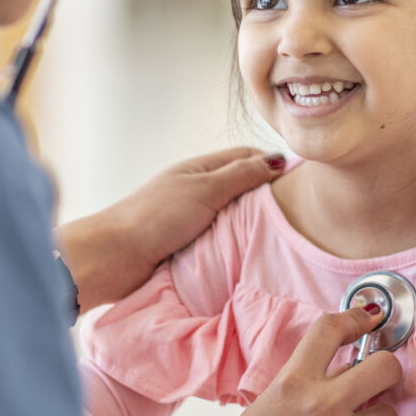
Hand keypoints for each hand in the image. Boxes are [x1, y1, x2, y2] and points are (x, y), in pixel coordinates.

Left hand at [55, 147, 284, 311]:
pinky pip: (220, 240)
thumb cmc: (155, 217)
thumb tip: (278, 159)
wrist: (114, 257)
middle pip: (241, 188)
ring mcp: (191, 218)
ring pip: (231, 216)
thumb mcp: (205, 190)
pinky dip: (235, 244)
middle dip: (265, 197)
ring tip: (279, 237)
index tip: (300, 181)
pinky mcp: (187, 245)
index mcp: (200, 169)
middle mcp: (196, 190)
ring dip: (250, 224)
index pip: (246, 157)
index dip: (272, 164)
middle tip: (297, 213)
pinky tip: (252, 255)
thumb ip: (241, 175)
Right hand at [199, 307, 402, 415]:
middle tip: (378, 376)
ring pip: (390, 414)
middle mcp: (321, 405)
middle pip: (385, 366)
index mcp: (293, 381)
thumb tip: (345, 367)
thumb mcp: (272, 399)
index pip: (331, 330)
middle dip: (386, 368)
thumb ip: (308, 379)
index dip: (354, 318)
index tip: (366, 319)